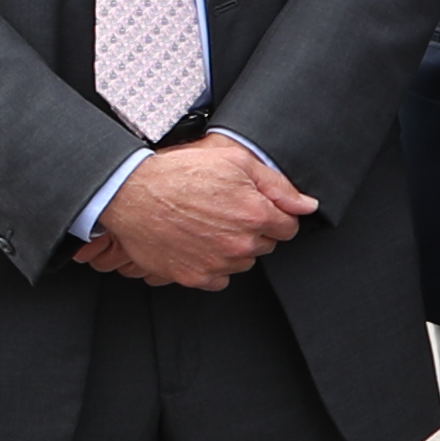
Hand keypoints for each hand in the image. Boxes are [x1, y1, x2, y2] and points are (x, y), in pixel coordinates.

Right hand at [76, 137, 309, 288]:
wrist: (131, 194)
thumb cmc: (179, 173)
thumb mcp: (235, 162)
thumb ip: (278, 186)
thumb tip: (307, 205)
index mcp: (255, 215)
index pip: (288, 227)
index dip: (274, 215)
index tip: (256, 208)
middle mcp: (240, 244)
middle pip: (265, 245)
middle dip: (253, 230)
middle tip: (225, 212)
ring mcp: (217, 263)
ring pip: (243, 262)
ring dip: (233, 248)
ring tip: (208, 225)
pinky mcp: (195, 277)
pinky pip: (219, 278)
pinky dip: (213, 265)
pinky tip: (198, 244)